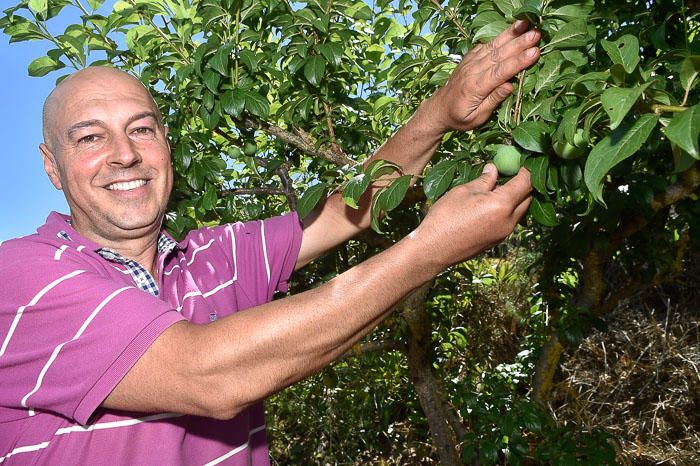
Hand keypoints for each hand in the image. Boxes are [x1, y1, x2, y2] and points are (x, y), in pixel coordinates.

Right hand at [412, 164, 531, 270]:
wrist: (434, 249)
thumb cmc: (445, 216)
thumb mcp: (463, 192)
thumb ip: (483, 180)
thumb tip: (494, 169)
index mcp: (502, 204)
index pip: (526, 183)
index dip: (527, 170)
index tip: (523, 160)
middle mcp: (509, 220)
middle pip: (527, 198)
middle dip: (524, 184)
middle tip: (513, 172)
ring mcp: (504, 233)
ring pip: (519, 211)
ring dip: (515, 198)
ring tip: (500, 187)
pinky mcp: (496, 241)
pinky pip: (509, 221)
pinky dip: (507, 210)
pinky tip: (492, 204)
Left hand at [428, 20, 540, 131]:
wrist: (439, 109)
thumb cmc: (460, 117)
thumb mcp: (476, 117)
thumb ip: (493, 101)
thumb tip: (510, 85)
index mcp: (474, 87)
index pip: (500, 72)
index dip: (518, 61)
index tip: (534, 52)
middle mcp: (472, 71)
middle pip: (498, 55)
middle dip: (519, 44)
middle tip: (536, 34)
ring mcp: (469, 63)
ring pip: (493, 46)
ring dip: (511, 35)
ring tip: (527, 24)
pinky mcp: (469, 58)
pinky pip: (486, 45)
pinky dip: (499, 36)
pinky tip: (512, 29)